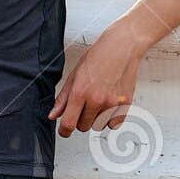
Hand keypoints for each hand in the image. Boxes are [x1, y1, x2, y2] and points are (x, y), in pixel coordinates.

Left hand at [48, 23, 146, 137]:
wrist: (122, 47)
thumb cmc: (99, 56)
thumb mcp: (75, 75)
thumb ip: (63, 98)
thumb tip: (54, 115)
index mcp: (80, 92)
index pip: (68, 124)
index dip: (64, 131)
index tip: (64, 131)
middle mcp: (96, 100)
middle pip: (83, 127)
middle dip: (81, 119)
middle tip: (85, 104)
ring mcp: (112, 103)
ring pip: (98, 126)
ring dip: (96, 118)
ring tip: (99, 100)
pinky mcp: (125, 104)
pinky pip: (114, 124)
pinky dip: (111, 118)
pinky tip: (110, 104)